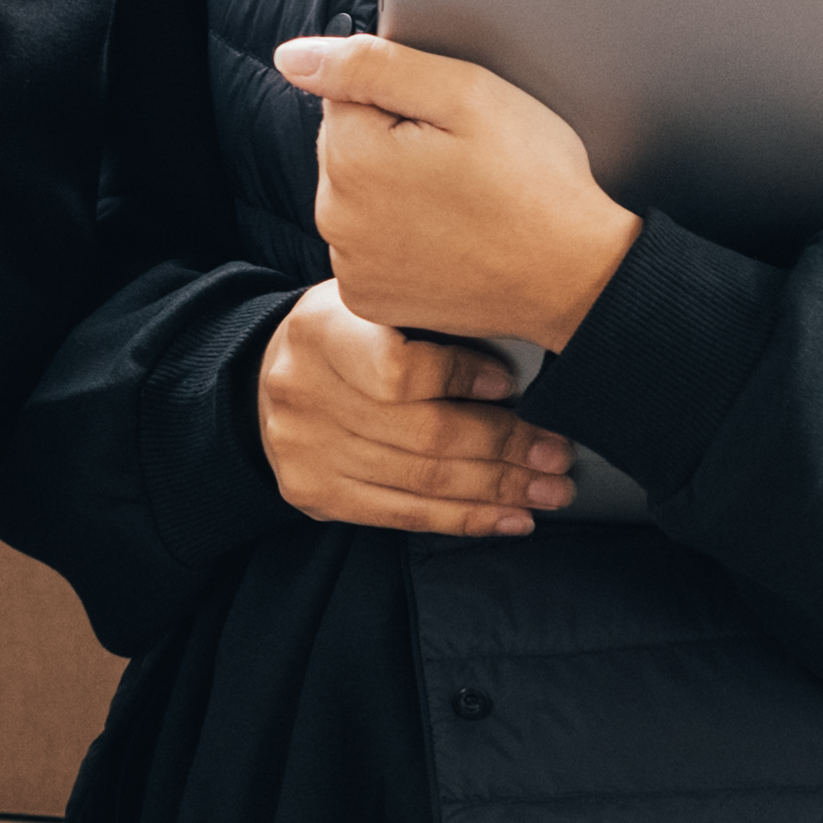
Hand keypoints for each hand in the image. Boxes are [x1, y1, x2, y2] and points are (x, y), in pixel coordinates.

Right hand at [256, 283, 578, 539]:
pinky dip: (465, 519)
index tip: (512, 383)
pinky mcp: (315, 494)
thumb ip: (429, 320)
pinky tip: (508, 518)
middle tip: (556, 453)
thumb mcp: (372, 302)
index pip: (398, 370)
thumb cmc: (345, 335)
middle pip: (422, 435)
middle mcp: (305, 394)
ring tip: (548, 489)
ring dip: (497, 490)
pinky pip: (402, 515)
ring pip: (421, 482)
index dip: (461, 379)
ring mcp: (307, 451)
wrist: (266, 376)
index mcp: (322, 331)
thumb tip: (518, 347)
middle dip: (503, 447)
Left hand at [270, 33, 641, 357]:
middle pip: (347, 146)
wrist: (575, 277)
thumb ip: (372, 64)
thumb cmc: (534, 182)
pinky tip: (447, 237)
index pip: (348, 94)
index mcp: (351, 156)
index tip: (451, 127)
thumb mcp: (466, 94)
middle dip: (393, 143)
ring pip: (357, 196)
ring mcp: (349, 264)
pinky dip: (398, 237)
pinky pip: (368, 245)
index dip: (406, 100)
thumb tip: (292, 57)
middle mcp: (334, 215)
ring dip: (394, 191)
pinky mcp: (367, 299)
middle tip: (464, 164)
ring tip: (461, 203)